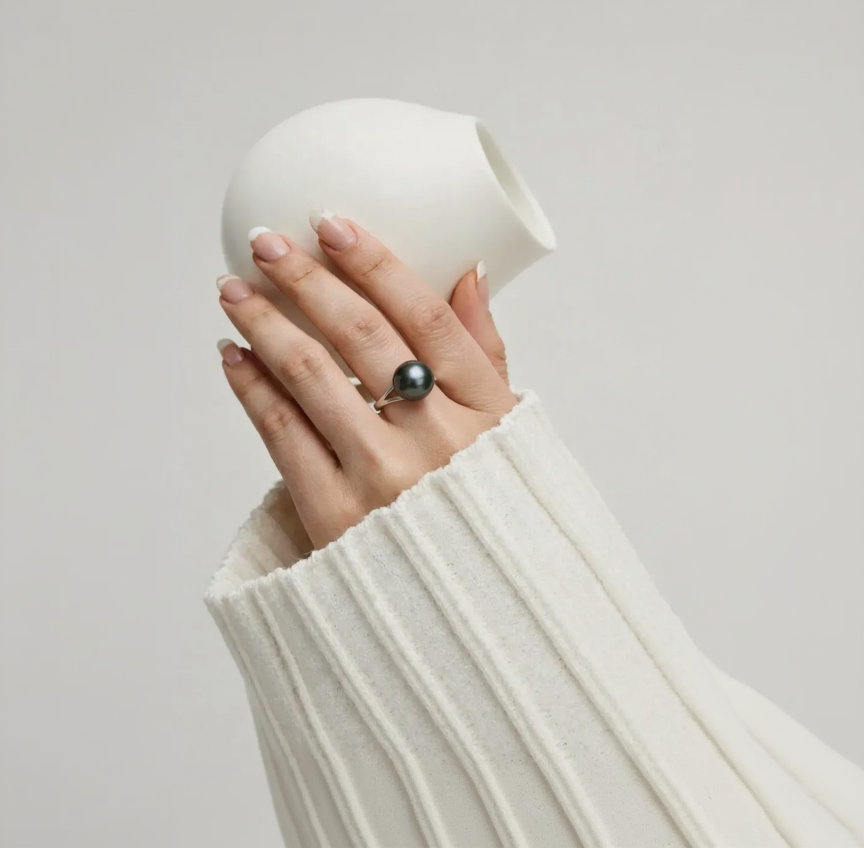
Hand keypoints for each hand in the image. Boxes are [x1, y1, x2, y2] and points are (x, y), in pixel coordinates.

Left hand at [216, 212, 515, 549]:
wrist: (469, 610)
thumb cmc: (486, 510)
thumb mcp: (509, 435)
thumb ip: (485, 354)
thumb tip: (469, 272)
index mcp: (484, 414)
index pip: (426, 318)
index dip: (376, 264)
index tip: (331, 224)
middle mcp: (435, 440)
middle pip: (361, 336)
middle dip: (305, 278)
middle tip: (265, 241)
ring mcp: (381, 478)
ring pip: (310, 375)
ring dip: (263, 322)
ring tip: (233, 289)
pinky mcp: (333, 515)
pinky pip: (281, 434)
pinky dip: (251, 388)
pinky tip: (233, 356)